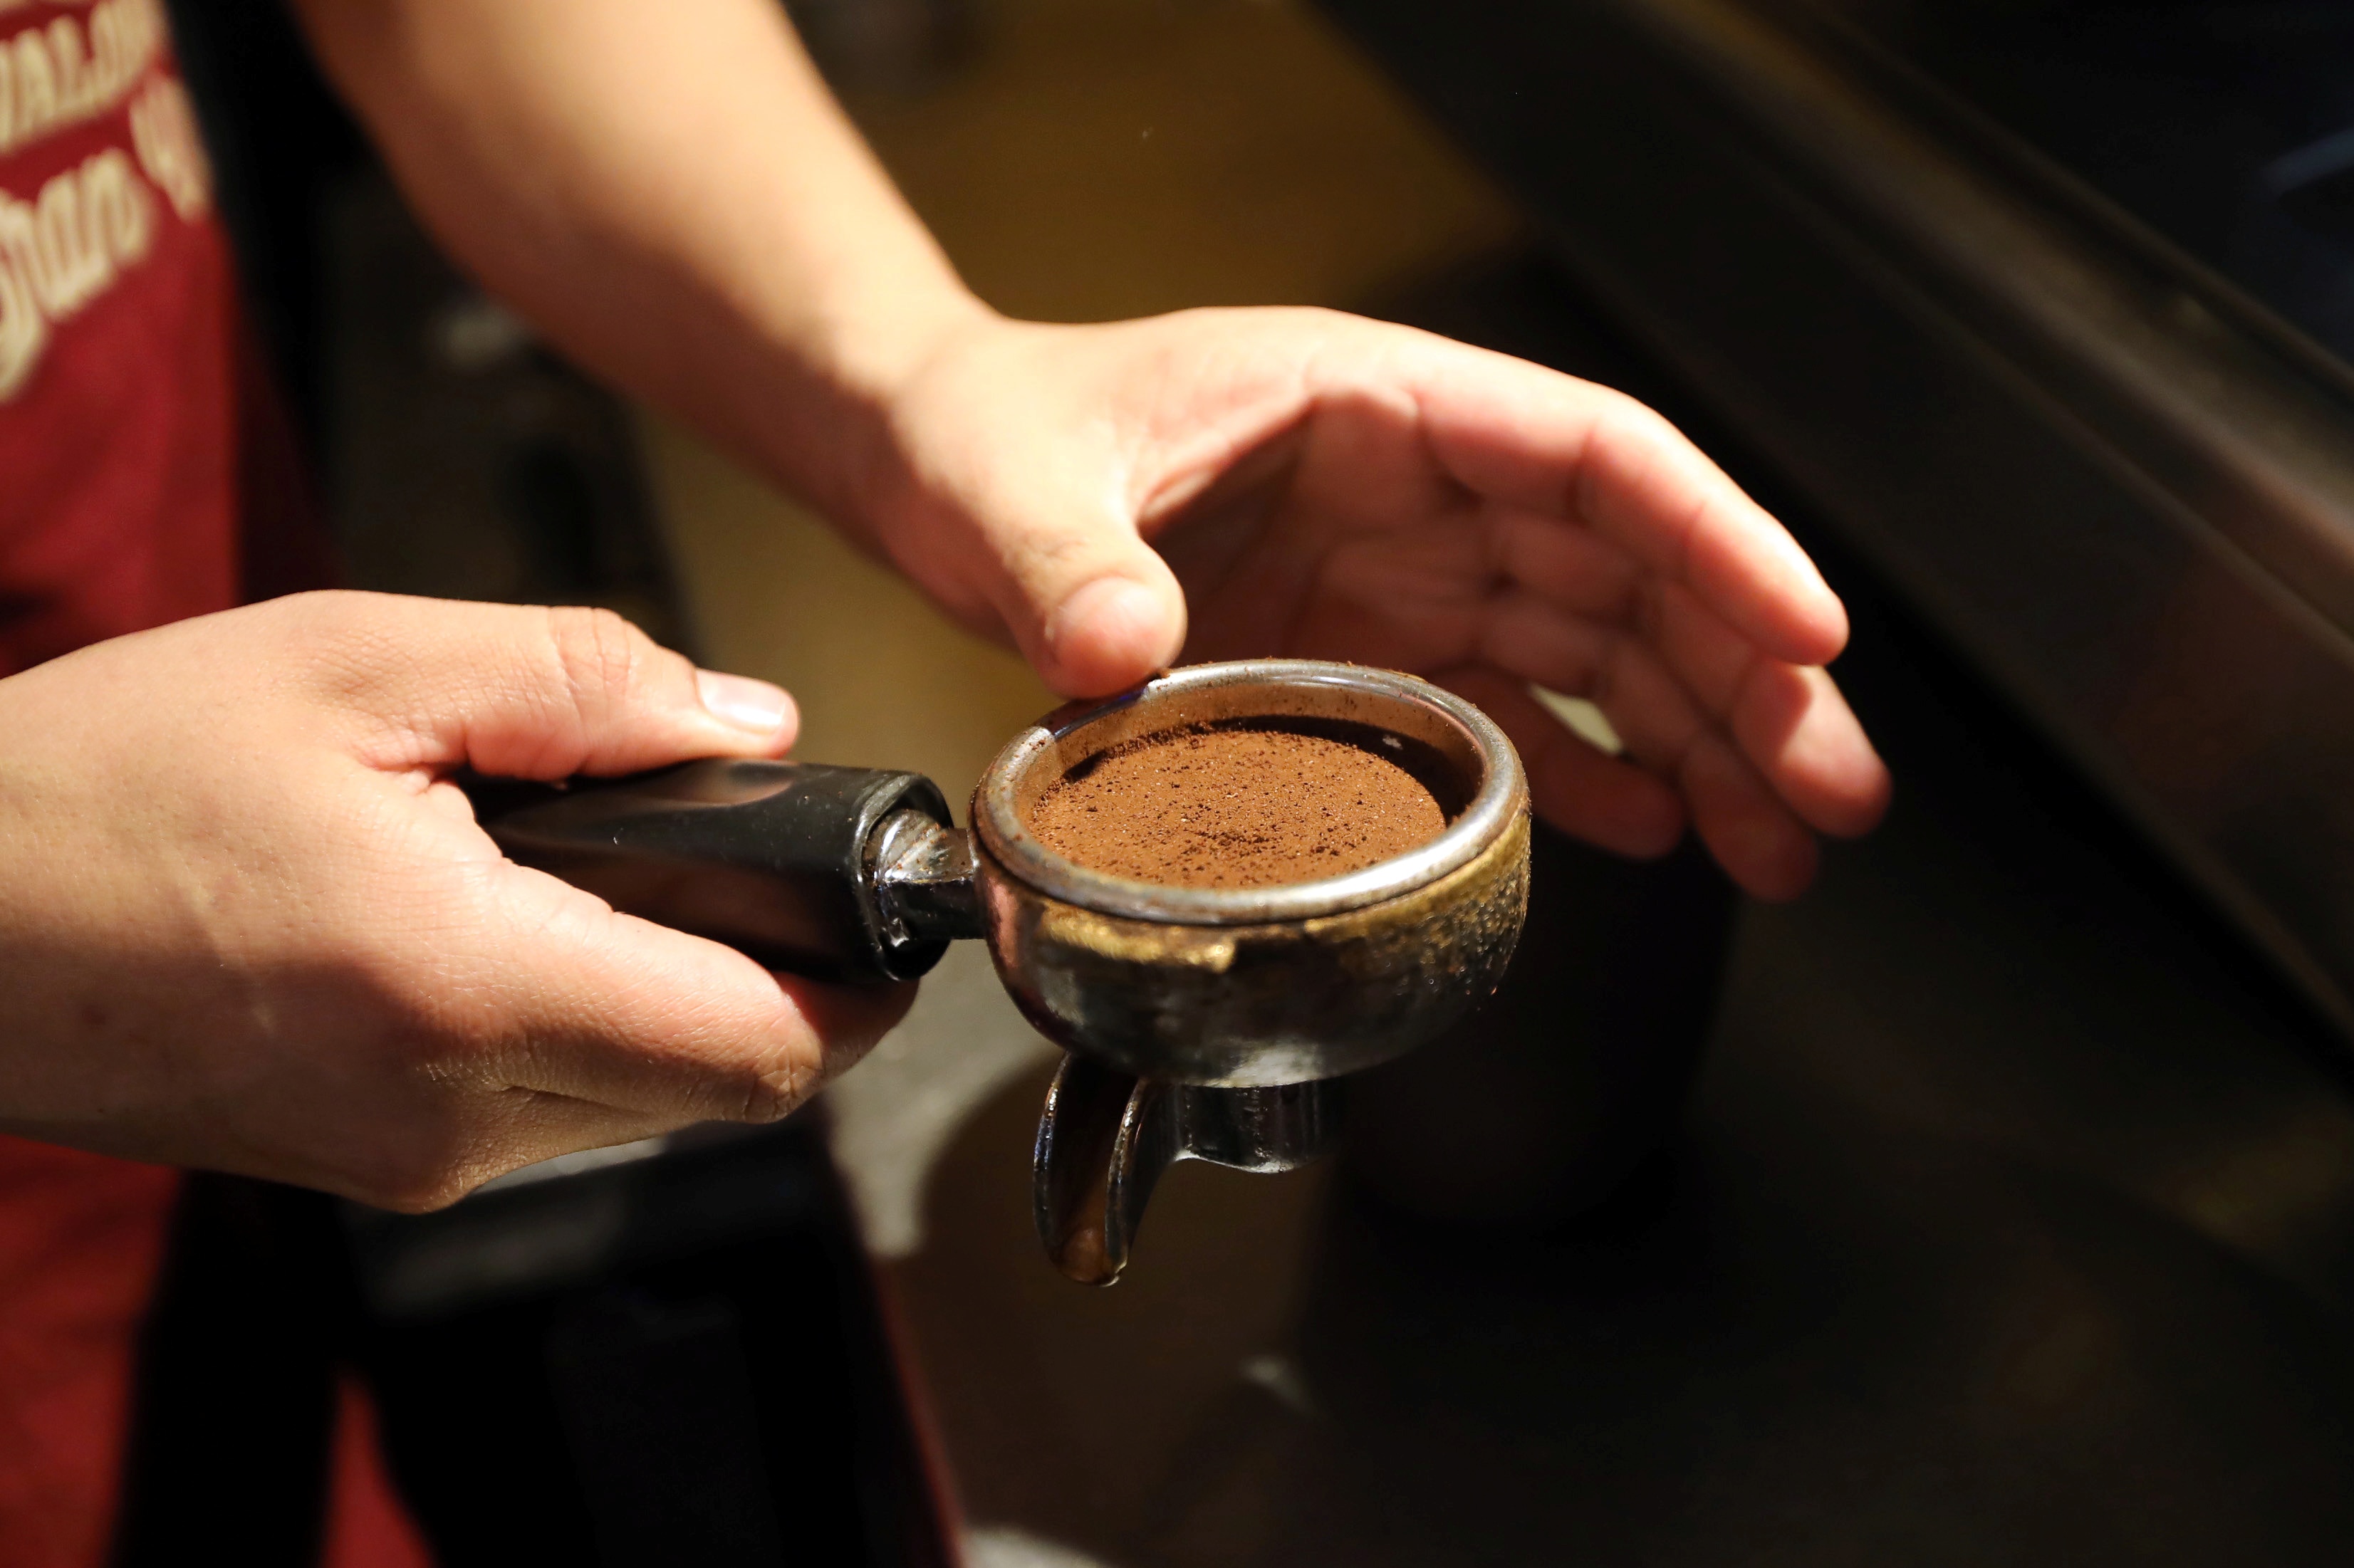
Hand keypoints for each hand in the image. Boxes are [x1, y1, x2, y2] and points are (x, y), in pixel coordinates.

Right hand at [0, 593, 908, 1206]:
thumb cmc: (110, 779)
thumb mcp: (354, 665)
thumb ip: (582, 684)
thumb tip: (753, 723)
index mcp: (467, 988)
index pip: (761, 1048)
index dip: (859, 985)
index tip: (880, 909)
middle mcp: (452, 1118)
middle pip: (724, 1087)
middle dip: (774, 978)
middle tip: (745, 853)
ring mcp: (407, 1164)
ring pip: (642, 1107)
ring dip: (674, 1000)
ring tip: (609, 869)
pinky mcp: (369, 1171)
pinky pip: (546, 1116)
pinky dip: (582, 1028)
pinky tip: (515, 921)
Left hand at [867, 308, 1891, 898]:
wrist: (935, 469)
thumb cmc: (984, 432)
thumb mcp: (1007, 480)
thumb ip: (1063, 559)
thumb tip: (1118, 643)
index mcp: (1375, 407)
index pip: (1595, 458)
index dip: (1715, 541)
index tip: (1805, 632)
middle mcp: (1414, 491)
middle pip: (1629, 573)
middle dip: (1747, 680)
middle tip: (1832, 795)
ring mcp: (1400, 581)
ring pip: (1595, 655)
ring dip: (1701, 745)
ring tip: (1785, 845)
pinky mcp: (1365, 660)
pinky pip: (1510, 716)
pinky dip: (1589, 775)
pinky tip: (1665, 833)